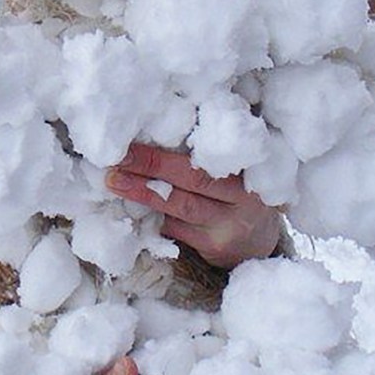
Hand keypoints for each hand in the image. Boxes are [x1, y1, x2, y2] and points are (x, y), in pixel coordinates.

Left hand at [106, 142, 280, 268]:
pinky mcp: (214, 246)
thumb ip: (207, 153)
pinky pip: (176, 228)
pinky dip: (152, 215)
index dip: (175, 144)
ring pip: (181, 206)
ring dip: (144, 192)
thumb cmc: (236, 194)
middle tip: (118, 158)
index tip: (139, 133)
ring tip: (115, 181)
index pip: (209, 152)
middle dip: (152, 165)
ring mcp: (228, 224)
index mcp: (247, 167)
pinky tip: (131, 205)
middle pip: (194, 178)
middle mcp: (243, 196)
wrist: (259, 242)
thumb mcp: (233, 171)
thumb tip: (154, 129)